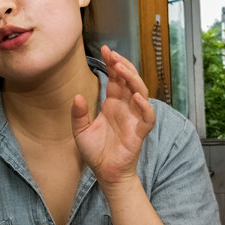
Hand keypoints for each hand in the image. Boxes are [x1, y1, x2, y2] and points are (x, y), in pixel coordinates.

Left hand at [72, 45, 155, 191]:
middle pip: (130, 81)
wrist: (106, 174)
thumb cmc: (96, 153)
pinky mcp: (139, 132)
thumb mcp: (80, 131)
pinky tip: (136, 96)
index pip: (116, 79)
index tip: (105, 50)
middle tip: (113, 55)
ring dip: (133, 80)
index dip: (113, 64)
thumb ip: (79, 114)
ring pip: (141, 93)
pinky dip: (145, 106)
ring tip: (122, 69)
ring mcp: (134, 118)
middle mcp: (126, 108)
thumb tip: (77, 96)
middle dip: (123, 66)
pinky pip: (147, 117)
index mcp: (113, 105)